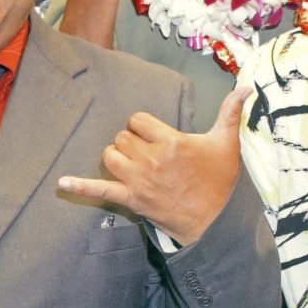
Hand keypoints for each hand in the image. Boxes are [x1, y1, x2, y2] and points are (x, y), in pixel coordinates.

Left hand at [58, 87, 248, 244]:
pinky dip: (80, 186)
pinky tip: (62, 183)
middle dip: (131, 142)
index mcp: (171, 141)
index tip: (154, 134)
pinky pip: (100, 190)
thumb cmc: (220, 180)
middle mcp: (151, 159)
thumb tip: (246, 87)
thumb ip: (230, 112)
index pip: (138, 120)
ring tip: (131, 162)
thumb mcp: (226, 143)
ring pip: (109, 156)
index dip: (143, 125)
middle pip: (122, 137)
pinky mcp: (131, 199)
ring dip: (116, 157)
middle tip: (148, 152)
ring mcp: (138, 180)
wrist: (214, 220)